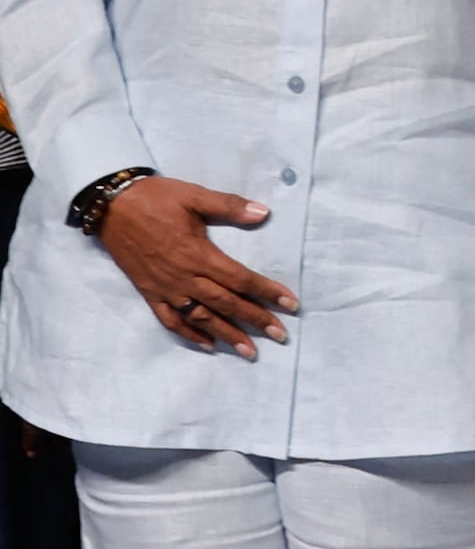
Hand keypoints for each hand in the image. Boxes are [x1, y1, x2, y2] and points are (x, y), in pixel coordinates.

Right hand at [95, 177, 292, 357]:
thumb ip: (229, 206)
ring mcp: (164, 288)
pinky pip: (170, 320)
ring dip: (226, 334)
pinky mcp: (148, 292)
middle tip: (280, 335)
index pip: (240, 279)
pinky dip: (189, 334)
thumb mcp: (194, 196)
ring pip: (200, 317)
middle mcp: (183, 277)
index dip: (267, 292)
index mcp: (198, 255)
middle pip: (225, 303)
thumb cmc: (155, 199)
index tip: (291, 305)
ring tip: (250, 351)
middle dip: (255, 320)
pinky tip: (208, 345)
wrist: (110, 205)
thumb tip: (264, 214)